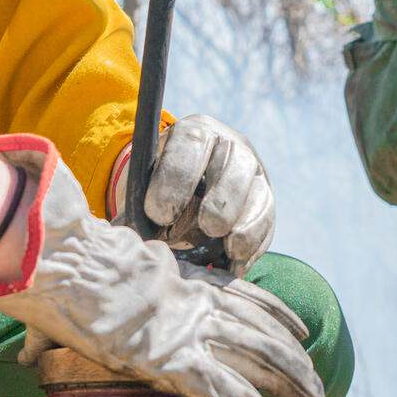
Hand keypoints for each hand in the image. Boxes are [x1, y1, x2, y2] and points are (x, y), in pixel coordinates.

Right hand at [0, 136, 319, 396]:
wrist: (46, 251)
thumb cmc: (48, 254)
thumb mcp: (85, 265)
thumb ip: (90, 286)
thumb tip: (38, 329)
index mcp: (170, 275)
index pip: (233, 293)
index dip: (269, 310)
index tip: (295, 325)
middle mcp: (186, 298)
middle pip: (252, 326)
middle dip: (287, 352)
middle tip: (314, 374)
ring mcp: (181, 326)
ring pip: (252, 355)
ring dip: (288, 378)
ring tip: (315, 396)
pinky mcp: (168, 356)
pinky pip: (222, 391)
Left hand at [113, 114, 277, 267]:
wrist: (186, 188)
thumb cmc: (158, 189)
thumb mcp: (145, 185)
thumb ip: (138, 205)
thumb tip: (130, 238)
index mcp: (193, 133)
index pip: (190, 145)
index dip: (175, 180)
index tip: (159, 214)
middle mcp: (228, 145)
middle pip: (233, 165)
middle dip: (220, 200)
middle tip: (206, 228)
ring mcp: (252, 172)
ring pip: (257, 193)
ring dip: (244, 225)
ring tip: (228, 248)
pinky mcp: (265, 200)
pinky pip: (267, 222)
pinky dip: (253, 245)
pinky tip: (237, 263)